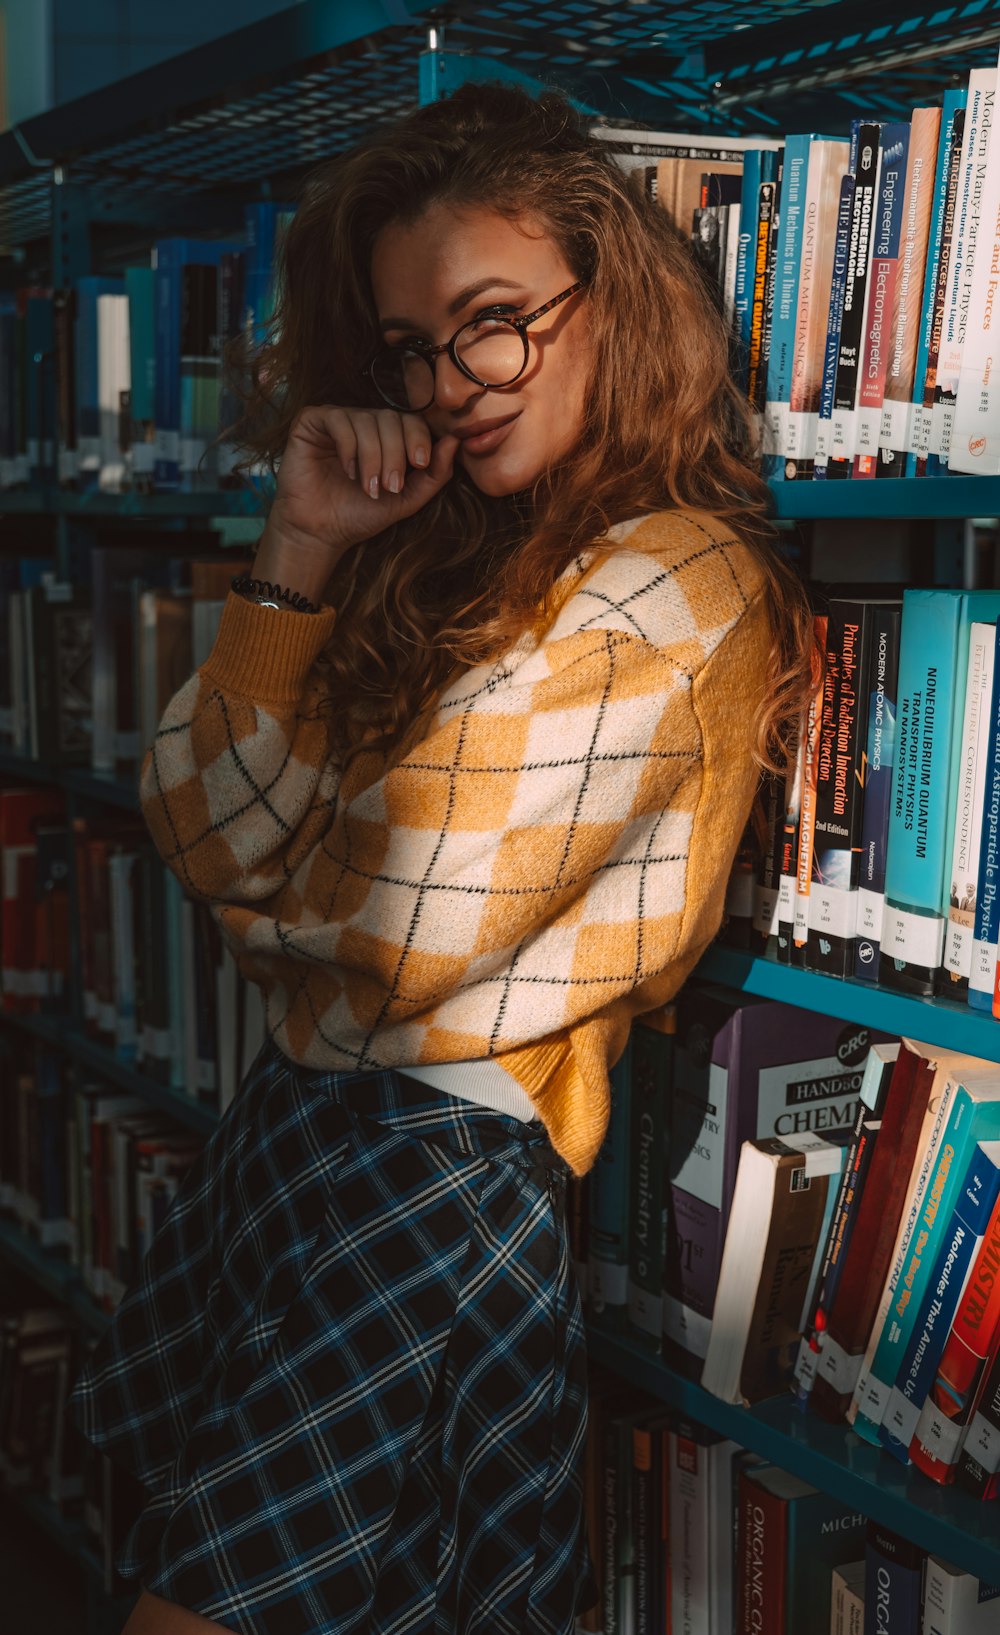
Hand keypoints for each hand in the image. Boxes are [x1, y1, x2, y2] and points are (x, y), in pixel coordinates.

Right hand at [253, 406, 459, 599]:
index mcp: (386, 436)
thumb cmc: (361, 515)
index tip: (418, 465)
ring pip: (367, 419)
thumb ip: (434, 474)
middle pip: (391, 418)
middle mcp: (363, 423)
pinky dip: (349, 446)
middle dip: (395, 454)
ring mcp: (337, 420)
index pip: (410, 420)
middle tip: (390, 486)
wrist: (321, 533)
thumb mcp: (407, 499)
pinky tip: (348, 471)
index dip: (418, 438)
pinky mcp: (311, 422)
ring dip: (373, 457)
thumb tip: (456, 441)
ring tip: (369, 487)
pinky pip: (338, 419)